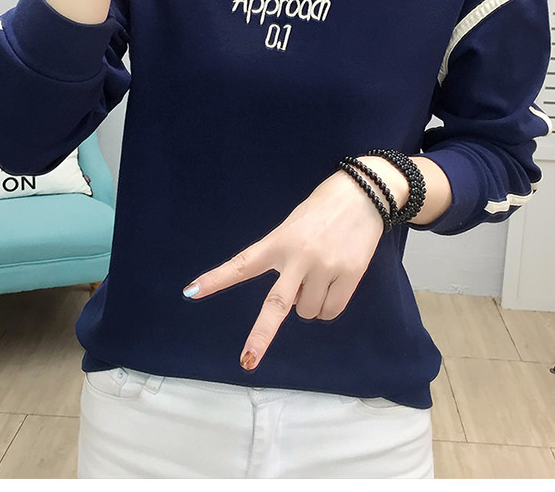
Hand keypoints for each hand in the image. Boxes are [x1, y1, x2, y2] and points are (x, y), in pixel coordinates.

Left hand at [183, 163, 408, 370]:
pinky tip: (333, 284)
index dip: (216, 279)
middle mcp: (300, 257)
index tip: (190, 292)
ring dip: (309, 304)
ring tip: (320, 275)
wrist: (364, 193)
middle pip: (277, 305)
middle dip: (260, 336)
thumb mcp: (294, 226)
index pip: (242, 263)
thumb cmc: (323, 209)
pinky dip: (328, 307)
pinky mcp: (350, 275)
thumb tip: (292, 300)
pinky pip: (332, 310)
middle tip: (247, 361)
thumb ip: (286, 257)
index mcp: (279, 241)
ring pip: (308, 312)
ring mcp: (326, 268)